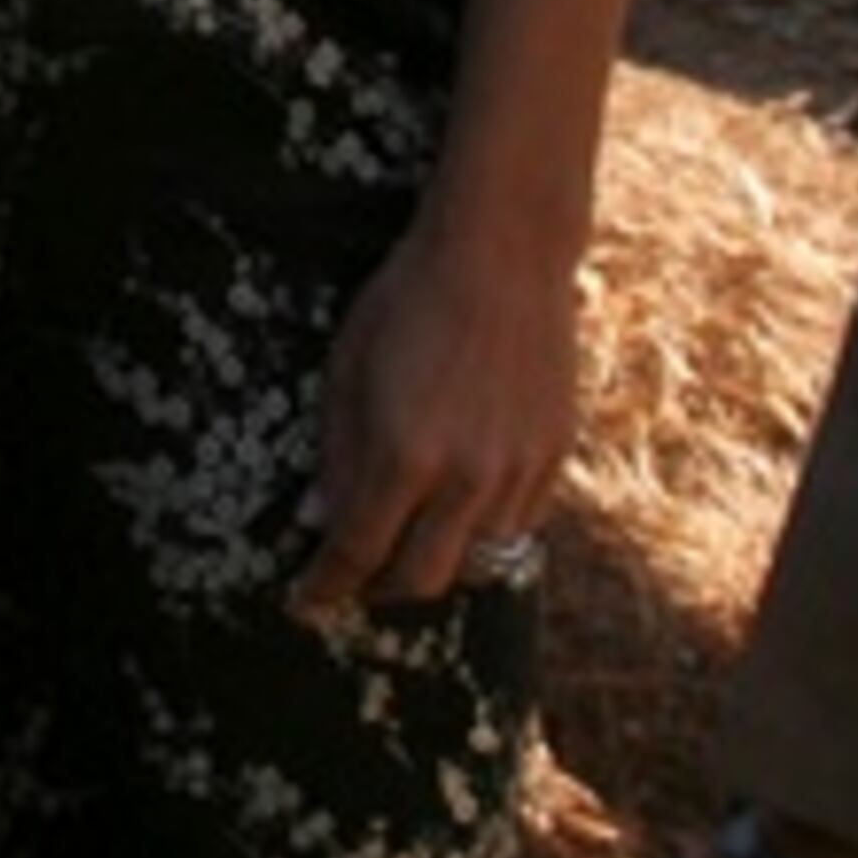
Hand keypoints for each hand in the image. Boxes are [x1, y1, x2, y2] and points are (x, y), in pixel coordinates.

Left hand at [288, 218, 576, 619]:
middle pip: (422, 579)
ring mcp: (519, 472)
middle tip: (352, 579)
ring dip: (435, 560)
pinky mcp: (555, 458)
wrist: (502, 256)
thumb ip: (337, 453)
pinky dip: (480, 532)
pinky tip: (455, 507)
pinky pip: (517, 526)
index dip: (325, 585)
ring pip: (478, 561)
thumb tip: (319, 520)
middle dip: (379, 590)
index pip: (358, 552)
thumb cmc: (405, 300)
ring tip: (404, 540)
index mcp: (405, 454)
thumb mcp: (346, 368)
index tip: (302, 602)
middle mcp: (468, 478)